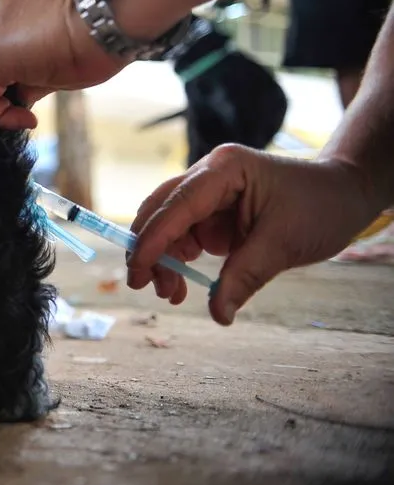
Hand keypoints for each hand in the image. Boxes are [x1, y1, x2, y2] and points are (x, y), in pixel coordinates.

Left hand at [0, 0, 128, 129]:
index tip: (28, 84)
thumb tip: (23, 94)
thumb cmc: (101, 32)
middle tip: (18, 103)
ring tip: (26, 115)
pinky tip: (27, 119)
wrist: (110, 20)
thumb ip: (35, 67)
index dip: (6, 62)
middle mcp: (0, 8)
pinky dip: (0, 114)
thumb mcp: (62, 46)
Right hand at [126, 144, 384, 324]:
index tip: (138, 273)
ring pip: (167, 227)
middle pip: (160, 211)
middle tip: (148, 288)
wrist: (346, 194)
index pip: (176, 205)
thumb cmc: (322, 206)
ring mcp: (209, 193)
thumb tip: (218, 314)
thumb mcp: (283, 243)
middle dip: (151, 250)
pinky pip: (184, 236)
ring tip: (173, 294)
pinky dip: (179, 261)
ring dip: (163, 261)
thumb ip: (244, 276)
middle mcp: (208, 176)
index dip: (153, 240)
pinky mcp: (213, 212)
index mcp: (224, 169)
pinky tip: (183, 284)